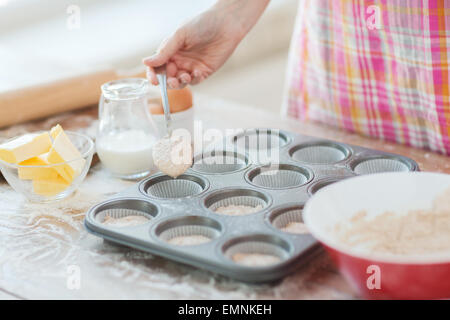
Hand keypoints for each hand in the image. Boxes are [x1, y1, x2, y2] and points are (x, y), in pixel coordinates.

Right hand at [143, 0, 269, 88]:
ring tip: (185, 77)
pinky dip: (194, 80)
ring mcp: (191, 67)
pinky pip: (195, 81)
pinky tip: (199, 72)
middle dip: (168, 82)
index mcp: (170, 50)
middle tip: (173, 80)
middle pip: (167, 77)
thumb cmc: (201, 24)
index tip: (154, 81)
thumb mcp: (180, 36)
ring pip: (180, 82)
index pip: (156, 66)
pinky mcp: (203, 72)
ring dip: (180, 83)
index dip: (153, 75)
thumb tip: (145, 62)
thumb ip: (164, 51)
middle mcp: (179, 60)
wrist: (226, 24)